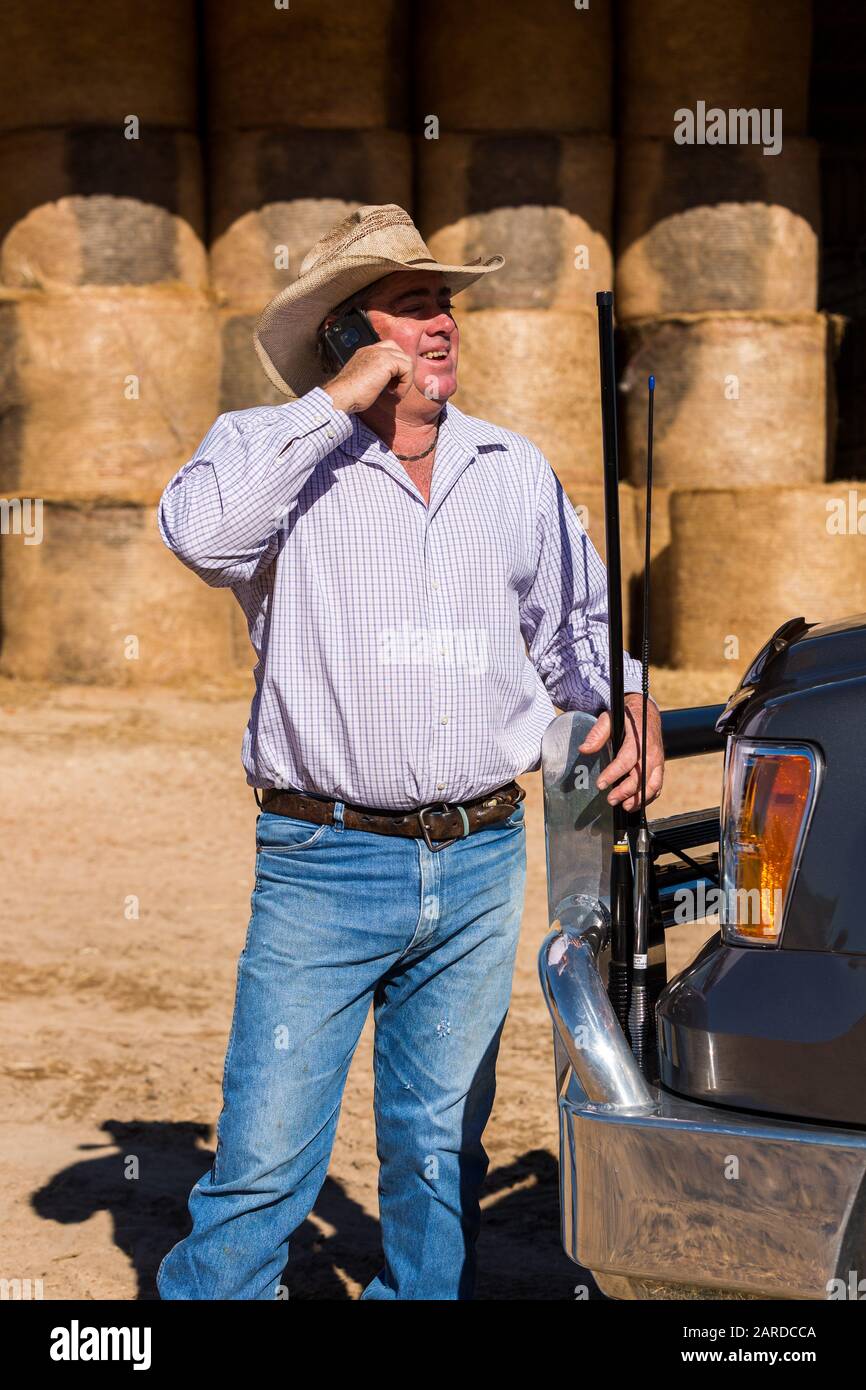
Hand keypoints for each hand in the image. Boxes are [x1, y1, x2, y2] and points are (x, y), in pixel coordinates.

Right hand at [322, 340, 414, 413]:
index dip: (395, 366)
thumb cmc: (348, 395)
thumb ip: (374, 375)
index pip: (388, 349)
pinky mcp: (386, 362)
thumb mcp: (363, 380)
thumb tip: (388, 382)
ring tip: (395, 392)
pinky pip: (407, 369)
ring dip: (405, 379)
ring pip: (406, 360)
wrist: (340, 396)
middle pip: (400, 352)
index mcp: (366, 352)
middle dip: (403, 370)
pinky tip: (395, 394)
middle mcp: (372, 349)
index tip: (391, 383)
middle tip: (397, 387)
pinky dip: (405, 384)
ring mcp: (379, 353)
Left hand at [578, 693, 664, 811]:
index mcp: (638, 738)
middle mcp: (651, 751)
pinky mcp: (660, 767)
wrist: (646, 713)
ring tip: (624, 807)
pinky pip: (658, 785)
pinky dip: (648, 797)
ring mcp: (658, 760)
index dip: (614, 773)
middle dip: (626, 791)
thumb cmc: (626, 716)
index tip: (601, 784)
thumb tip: (584, 749)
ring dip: (639, 798)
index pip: (627, 759)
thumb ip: (597, 733)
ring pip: (653, 784)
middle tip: (610, 799)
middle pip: (641, 776)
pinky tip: (635, 803)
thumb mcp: (609, 718)